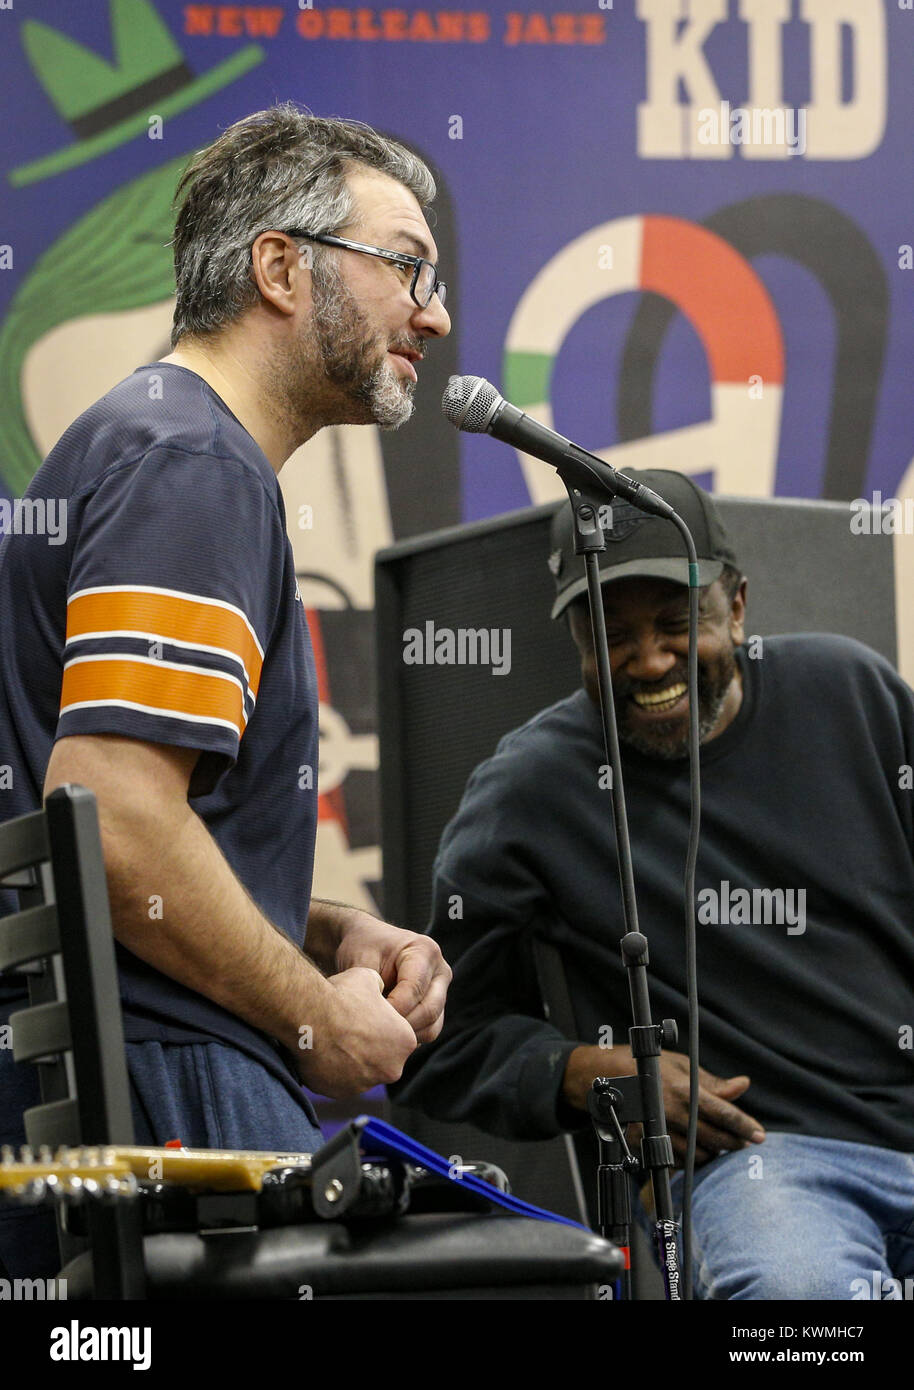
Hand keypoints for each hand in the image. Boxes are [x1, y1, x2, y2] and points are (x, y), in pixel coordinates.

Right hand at [293, 966, 417, 1097]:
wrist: (309, 1016)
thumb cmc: (342, 995)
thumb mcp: (370, 979)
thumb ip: (381, 989)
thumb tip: (379, 989)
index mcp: (406, 1042)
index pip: (397, 1036)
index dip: (380, 1025)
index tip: (363, 1017)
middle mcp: (391, 1069)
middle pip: (381, 1058)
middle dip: (367, 1047)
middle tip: (347, 1029)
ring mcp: (365, 1085)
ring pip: (360, 1072)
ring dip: (349, 1060)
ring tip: (331, 1039)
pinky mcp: (340, 1094)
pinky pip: (338, 1082)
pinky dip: (331, 1070)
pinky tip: (321, 1051)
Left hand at [334, 911, 451, 1042]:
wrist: (369, 942)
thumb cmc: (363, 948)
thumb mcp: (360, 962)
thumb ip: (368, 989)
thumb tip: (370, 1022)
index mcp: (424, 951)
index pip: (413, 990)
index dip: (390, 1010)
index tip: (367, 1018)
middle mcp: (440, 971)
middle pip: (429, 1010)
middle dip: (400, 1027)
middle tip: (373, 1033)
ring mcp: (441, 990)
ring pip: (432, 1026)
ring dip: (406, 1036)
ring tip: (378, 1034)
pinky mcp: (437, 1006)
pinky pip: (429, 1031)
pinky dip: (409, 1037)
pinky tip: (387, 1033)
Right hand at [654, 1050, 765, 1165]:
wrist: (609, 1078)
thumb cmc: (649, 1067)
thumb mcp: (682, 1066)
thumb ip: (714, 1083)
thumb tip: (742, 1085)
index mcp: (682, 1090)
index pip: (722, 1112)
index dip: (743, 1126)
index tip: (759, 1135)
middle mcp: (671, 1113)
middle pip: (713, 1138)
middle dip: (733, 1142)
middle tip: (745, 1141)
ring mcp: (657, 1131)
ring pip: (697, 1155)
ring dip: (713, 1152)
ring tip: (719, 1143)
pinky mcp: (645, 1144)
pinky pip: (678, 1162)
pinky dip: (692, 1158)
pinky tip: (697, 1148)